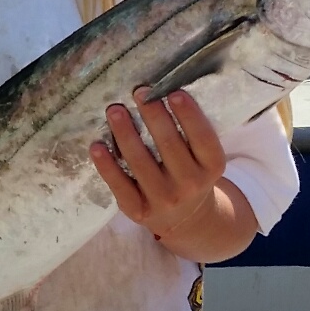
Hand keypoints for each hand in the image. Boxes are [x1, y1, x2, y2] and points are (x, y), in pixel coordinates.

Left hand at [90, 87, 226, 248]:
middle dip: (153, 115)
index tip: (173, 92)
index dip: (190, 115)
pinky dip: (107, 165)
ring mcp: (164, 200)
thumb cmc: (189, 172)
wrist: (185, 218)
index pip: (203, 138)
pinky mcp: (139, 210)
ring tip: (115, 110)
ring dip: (125, 133)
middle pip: (169, 145)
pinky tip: (97, 146)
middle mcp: (190, 185)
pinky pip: (119, 185)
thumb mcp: (202, 157)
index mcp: (212, 167)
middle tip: (139, 92)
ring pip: (140, 161)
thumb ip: (188, 132)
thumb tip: (158, 93)